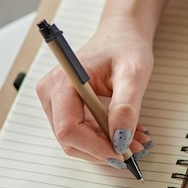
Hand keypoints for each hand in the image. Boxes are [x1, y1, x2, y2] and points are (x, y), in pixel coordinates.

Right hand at [36, 17, 152, 165]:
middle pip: (70, 139)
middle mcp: (52, 94)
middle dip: (103, 149)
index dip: (95, 146)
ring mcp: (56, 102)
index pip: (68, 128)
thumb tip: (121, 138)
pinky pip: (83, 134)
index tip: (122, 153)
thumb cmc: (125, 47)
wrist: (122, 35)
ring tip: (136, 140)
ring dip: (106, 147)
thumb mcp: (133, 73)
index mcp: (62, 82)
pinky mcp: (67, 108)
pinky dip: (105, 139)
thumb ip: (126, 106)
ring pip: (77, 141)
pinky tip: (127, 133)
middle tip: (135, 148)